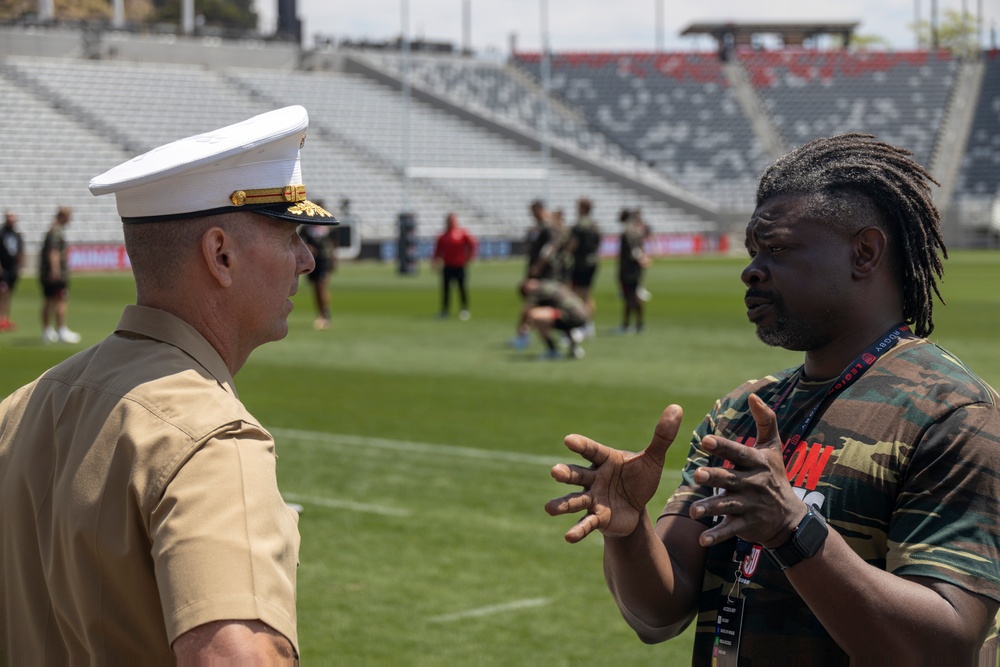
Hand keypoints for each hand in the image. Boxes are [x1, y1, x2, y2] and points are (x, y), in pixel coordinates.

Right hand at [544, 405, 682, 542]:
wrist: (635, 507)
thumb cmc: (639, 478)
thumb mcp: (653, 459)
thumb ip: (662, 436)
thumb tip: (677, 408)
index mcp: (604, 459)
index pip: (590, 450)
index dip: (580, 445)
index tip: (568, 440)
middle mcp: (593, 478)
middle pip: (576, 475)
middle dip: (565, 473)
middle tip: (554, 472)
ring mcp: (592, 499)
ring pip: (575, 500)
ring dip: (562, 504)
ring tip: (549, 508)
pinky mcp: (597, 518)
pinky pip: (586, 523)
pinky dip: (578, 529)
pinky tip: (569, 537)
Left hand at [688, 394, 805, 547]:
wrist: (789, 518)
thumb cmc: (775, 476)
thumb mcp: (773, 448)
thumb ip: (765, 421)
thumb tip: (754, 395)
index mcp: (756, 463)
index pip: (738, 453)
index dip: (723, 447)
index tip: (706, 440)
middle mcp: (753, 483)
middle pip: (730, 479)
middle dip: (715, 478)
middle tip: (699, 475)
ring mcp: (750, 505)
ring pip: (727, 506)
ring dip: (710, 508)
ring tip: (694, 511)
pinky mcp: (747, 524)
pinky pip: (730, 529)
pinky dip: (717, 536)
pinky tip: (701, 540)